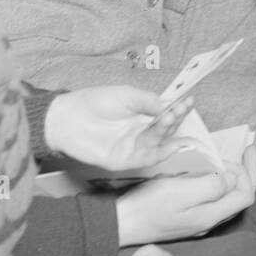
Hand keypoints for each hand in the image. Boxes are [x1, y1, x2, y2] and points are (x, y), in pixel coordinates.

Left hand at [45, 88, 191, 170]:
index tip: (188, 101)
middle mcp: (140, 131)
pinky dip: (160, 154)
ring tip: (172, 119)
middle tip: (180, 109)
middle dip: (175, 119)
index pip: (166, 113)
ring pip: (158, 143)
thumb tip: (169, 106)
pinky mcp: (124, 160)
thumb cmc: (94, 102)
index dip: (178, 108)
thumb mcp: (126, 95)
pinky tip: (170, 146)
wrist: (67, 118)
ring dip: (168, 132)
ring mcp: (133, 146)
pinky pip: (146, 160)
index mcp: (141, 115)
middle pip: (165, 129)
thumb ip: (148, 101)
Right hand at [116, 144, 255, 245]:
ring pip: (227, 198)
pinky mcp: (186, 217)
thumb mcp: (182, 191)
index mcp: (210, 216)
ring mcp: (197, 221)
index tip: (241, 151)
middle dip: (247, 172)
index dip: (247, 172)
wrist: (120, 222)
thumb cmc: (149, 204)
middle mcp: (208, 221)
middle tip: (248, 150)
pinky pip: (212, 199)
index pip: (245, 195)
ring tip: (231, 158)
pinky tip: (211, 171)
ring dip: (234, 177)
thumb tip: (232, 178)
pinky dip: (218, 182)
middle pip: (240, 197)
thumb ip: (212, 186)